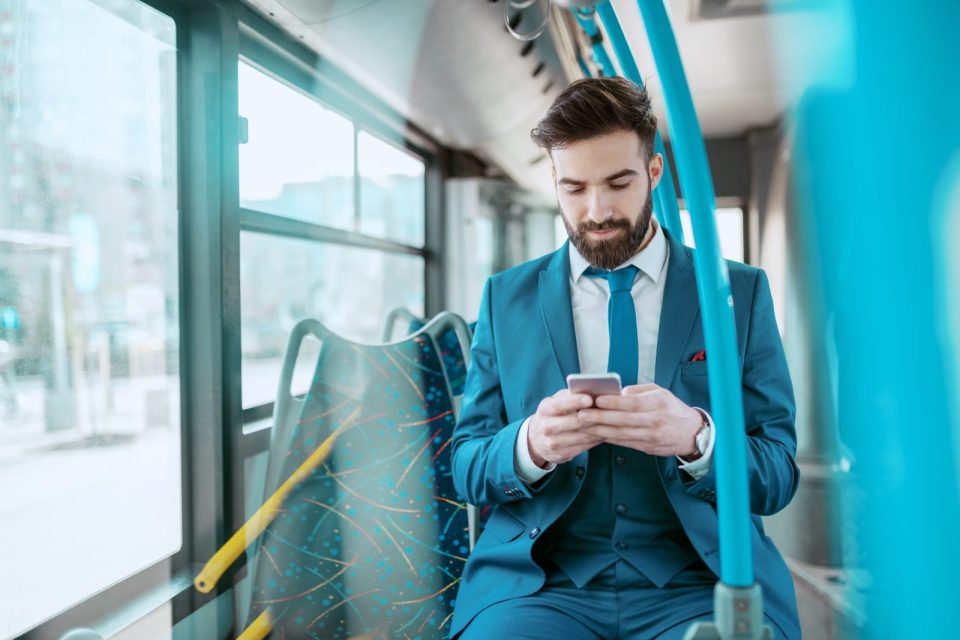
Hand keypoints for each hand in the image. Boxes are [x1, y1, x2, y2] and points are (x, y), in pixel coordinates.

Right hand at [528, 389, 604, 466]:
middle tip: (609, 411)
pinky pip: (585, 446)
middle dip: (593, 416)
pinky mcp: (562, 455)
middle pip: (575, 421)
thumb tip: (590, 390)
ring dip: (600, 428)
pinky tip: (605, 433)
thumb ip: (569, 396)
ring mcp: (553, 443)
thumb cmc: (551, 415)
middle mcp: (547, 427)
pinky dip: (597, 439)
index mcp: (545, 410)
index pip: (560, 404)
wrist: (535, 440)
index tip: (590, 398)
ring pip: (583, 435)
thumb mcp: (554, 402)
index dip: (575, 401)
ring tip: (612, 421)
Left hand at [577, 383, 700, 456]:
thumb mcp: (660, 392)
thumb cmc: (671, 408)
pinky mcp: (648, 447)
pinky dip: (609, 439)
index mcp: (659, 403)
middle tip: (582, 414)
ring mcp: (652, 436)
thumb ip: (638, 391)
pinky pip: (625, 443)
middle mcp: (656, 420)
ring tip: (584, 425)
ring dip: (600, 430)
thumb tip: (617, 393)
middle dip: (601, 418)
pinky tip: (596, 434)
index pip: (633, 403)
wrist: (691, 433)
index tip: (596, 400)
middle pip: (624, 420)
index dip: (614, 403)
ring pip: (622, 434)